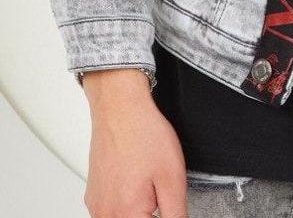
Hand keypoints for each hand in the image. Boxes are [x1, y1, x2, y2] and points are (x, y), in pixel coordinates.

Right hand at [82, 69, 186, 217]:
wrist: (120, 108)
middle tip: (158, 192)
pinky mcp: (93, 196)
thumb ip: (175, 214)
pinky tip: (137, 183)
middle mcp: (104, 215)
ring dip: (138, 212)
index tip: (167, 205)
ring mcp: (96, 206)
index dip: (164, 216)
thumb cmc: (143, 134)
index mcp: (125, 214)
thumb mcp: (172, 178)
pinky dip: (126, 206)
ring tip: (148, 184)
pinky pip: (111, 212)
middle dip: (150, 214)